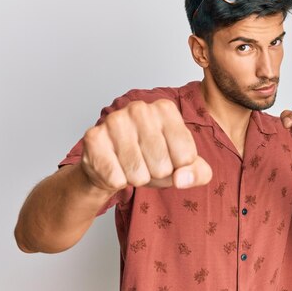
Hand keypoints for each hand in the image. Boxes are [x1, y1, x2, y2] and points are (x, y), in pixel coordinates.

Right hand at [80, 99, 212, 190]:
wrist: (112, 166)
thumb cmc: (152, 160)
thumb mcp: (184, 166)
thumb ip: (198, 173)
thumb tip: (182, 179)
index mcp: (165, 109)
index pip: (186, 156)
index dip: (179, 168)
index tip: (170, 158)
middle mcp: (140, 108)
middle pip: (162, 166)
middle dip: (157, 175)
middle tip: (147, 164)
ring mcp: (114, 120)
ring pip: (138, 174)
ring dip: (137, 179)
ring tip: (132, 166)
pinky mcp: (94, 138)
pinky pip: (116, 178)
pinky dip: (118, 182)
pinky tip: (114, 168)